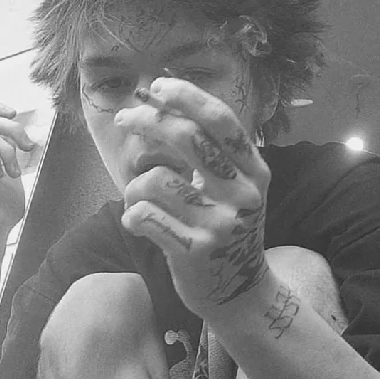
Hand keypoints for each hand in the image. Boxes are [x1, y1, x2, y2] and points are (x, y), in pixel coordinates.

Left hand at [120, 78, 271, 316]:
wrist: (239, 290)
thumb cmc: (227, 228)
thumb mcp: (234, 189)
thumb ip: (210, 154)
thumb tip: (161, 107)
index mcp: (255, 171)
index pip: (221, 121)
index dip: (188, 97)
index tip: (157, 87)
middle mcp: (243, 194)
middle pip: (187, 138)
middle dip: (147, 121)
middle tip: (124, 118)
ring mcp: (220, 224)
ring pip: (154, 181)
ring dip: (134, 187)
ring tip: (139, 200)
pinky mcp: (194, 250)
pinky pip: (142, 215)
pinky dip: (130, 215)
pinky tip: (139, 224)